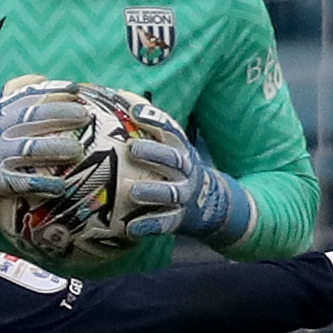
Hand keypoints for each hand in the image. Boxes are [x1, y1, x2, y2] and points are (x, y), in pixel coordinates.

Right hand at [0, 85, 90, 200]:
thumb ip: (8, 98)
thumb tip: (40, 82)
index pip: (28, 95)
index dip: (53, 91)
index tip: (75, 89)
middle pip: (34, 118)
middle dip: (62, 115)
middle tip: (85, 116)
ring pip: (31, 148)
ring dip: (56, 148)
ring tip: (78, 150)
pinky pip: (22, 180)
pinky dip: (43, 184)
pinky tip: (62, 187)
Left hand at [118, 120, 255, 244]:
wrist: (216, 206)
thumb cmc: (180, 173)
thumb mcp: (175, 151)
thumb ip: (151, 135)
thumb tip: (116, 104)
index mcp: (182, 151)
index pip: (170, 131)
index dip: (154, 119)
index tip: (134, 110)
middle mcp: (186, 172)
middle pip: (172, 160)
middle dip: (153, 153)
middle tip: (132, 148)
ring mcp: (184, 196)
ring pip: (169, 193)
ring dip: (151, 191)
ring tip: (132, 191)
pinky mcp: (179, 220)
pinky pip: (164, 223)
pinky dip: (148, 225)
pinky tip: (130, 227)